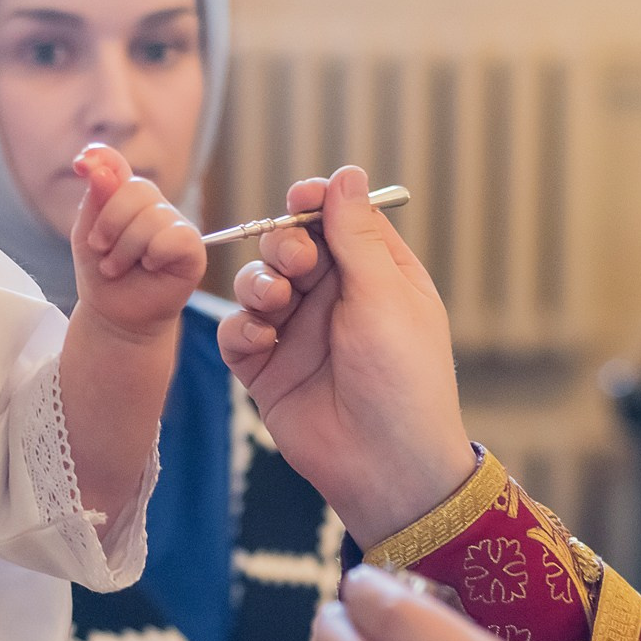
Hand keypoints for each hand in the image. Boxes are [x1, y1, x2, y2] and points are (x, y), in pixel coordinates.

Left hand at [70, 143, 204, 339]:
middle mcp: (152, 206)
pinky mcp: (192, 248)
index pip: (116, 163)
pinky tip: (149, 266)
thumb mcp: (86, 236)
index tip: (80, 165)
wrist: (115, 316)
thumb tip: (100, 169)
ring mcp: (174, 225)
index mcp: (124, 197)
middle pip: (136, 188)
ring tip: (116, 267)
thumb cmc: (102, 275)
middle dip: (110, 222)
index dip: (100, 158)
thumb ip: (94, 201)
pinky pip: (175, 236)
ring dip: (125, 248)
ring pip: (152, 216)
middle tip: (100, 249)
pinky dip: (154, 253)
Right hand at [218, 167, 474, 544]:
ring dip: (258, 283)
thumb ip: (357, 236)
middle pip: (290, 246)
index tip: (300, 199)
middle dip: (283, 245)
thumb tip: (347, 174)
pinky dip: (241, 330)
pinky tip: (259, 341)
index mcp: (376, 276)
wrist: (385, 466)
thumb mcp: (386, 297)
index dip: (315, 205)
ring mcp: (297, 335)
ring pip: (256, 284)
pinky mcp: (267, 371)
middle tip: (296, 264)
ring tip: (275, 303)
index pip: (338, 221)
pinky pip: (237, 334)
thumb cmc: (403, 379)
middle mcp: (334, 300)